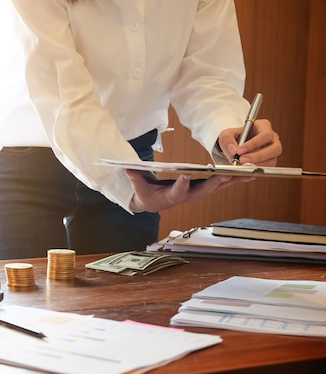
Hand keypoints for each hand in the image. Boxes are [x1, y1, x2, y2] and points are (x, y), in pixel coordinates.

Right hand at [126, 169, 241, 212]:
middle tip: (228, 174)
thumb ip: (135, 178)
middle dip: (216, 181)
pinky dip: (233, 179)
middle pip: (204, 189)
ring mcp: (197, 193)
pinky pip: (220, 184)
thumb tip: (127, 168)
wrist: (153, 204)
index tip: (187, 175)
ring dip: (231, 180)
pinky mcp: (203, 189)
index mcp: (172, 196)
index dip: (182, 184)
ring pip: (217, 187)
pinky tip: (246, 174)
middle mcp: (188, 196)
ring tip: (247, 173)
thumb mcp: (139, 188)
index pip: (178, 190)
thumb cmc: (147, 195)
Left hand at [218, 119, 280, 165]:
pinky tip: (245, 171)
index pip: (265, 134)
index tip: (239, 151)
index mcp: (264, 126)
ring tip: (242, 166)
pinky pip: (267, 168)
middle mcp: (272, 138)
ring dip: (257, 165)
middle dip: (258, 156)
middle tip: (242, 160)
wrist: (234, 147)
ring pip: (272, 160)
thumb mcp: (226, 134)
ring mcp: (272, 151)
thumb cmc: (234, 137)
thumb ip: (227, 140)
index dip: (254, 143)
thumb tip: (233, 151)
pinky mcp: (269, 162)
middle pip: (275, 148)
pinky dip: (256, 171)